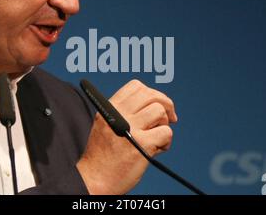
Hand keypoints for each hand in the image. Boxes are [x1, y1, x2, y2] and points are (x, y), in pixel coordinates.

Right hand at [76, 80, 177, 194]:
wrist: (95, 179)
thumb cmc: (102, 155)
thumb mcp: (105, 124)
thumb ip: (123, 112)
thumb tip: (153, 104)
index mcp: (110, 108)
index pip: (135, 86)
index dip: (151, 93)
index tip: (156, 104)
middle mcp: (118, 114)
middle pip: (151, 95)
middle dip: (166, 104)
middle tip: (170, 117)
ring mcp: (130, 128)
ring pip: (160, 111)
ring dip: (165, 124)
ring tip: (158, 136)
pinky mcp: (142, 144)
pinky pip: (166, 132)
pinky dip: (166, 141)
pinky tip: (158, 149)